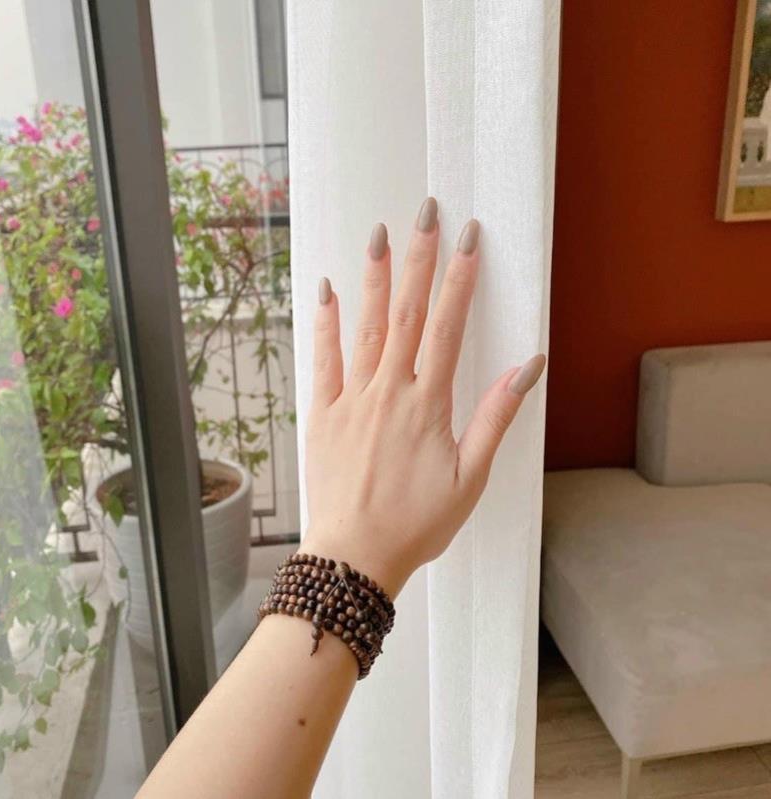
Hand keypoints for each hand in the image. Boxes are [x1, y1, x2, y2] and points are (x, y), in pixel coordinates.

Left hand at [303, 198, 545, 596]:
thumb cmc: (416, 523)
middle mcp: (390, 392)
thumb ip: (496, 418)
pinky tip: (327, 290)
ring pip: (366, 327)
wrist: (354, 556)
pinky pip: (324, 360)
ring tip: (380, 234)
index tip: (468, 239)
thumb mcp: (470, 477)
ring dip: (375, 279)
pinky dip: (325, 324)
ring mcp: (352, 400)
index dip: (460, 279)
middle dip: (419, 260)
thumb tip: (526, 367)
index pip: (448, 327)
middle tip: (425, 213)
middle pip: (407, 314)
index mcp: (429, 405)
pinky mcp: (323, 414)